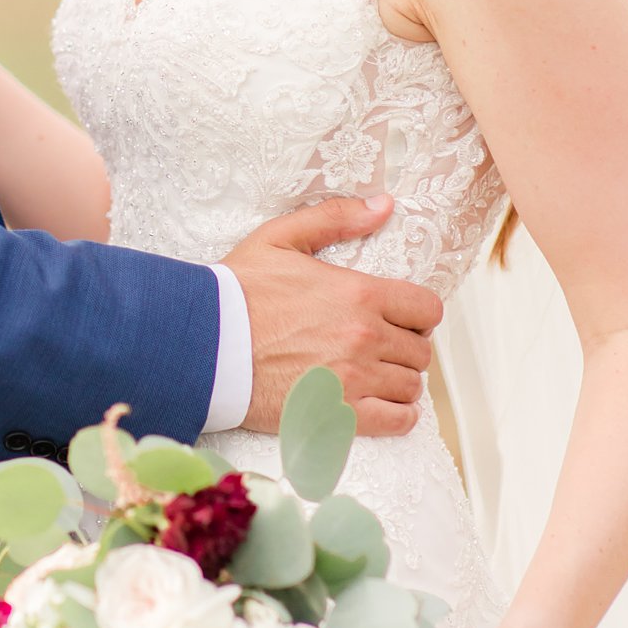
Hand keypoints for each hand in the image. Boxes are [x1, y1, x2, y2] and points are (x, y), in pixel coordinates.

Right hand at [223, 196, 442, 436]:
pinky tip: (384, 406)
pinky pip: (397, 421)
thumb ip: (336, 218)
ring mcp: (354, 379)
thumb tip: (383, 206)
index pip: (426, 309)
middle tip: (380, 349)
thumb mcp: (281, 239)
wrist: (202, 344)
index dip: (417, 315)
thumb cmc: (236, 293)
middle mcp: (364, 337)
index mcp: (359, 294)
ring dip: (398, 381)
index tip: (400, 320)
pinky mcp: (338, 415)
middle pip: (419, 351)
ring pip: (410, 386)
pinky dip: (398, 416)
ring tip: (375, 376)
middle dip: (404, 348)